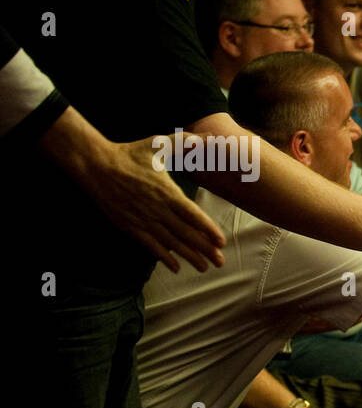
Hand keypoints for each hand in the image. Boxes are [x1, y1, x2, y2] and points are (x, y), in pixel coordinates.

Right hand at [84, 135, 226, 272]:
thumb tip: (204, 139)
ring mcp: (143, 220)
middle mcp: (157, 210)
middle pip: (185, 234)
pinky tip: (176, 268)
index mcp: (167, 193)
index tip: (221, 242)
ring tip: (205, 268)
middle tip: (220, 261)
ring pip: (170, 243)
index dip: (208, 230)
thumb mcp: (156, 144)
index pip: (192, 216)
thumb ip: (182, 143)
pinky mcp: (130, 226)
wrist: (95, 166)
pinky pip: (150, 246)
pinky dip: (164, 258)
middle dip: (204, 249)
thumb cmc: (129, 154)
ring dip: (189, 257)